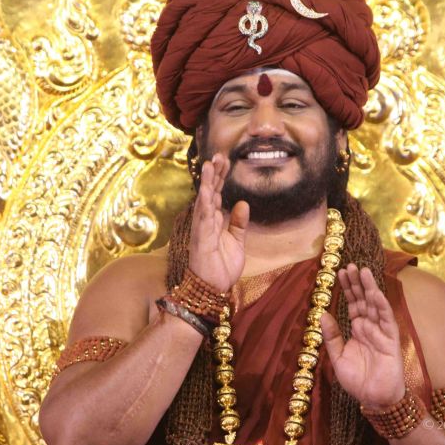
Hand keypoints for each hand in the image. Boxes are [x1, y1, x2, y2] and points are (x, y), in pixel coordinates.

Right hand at [188, 154, 248, 292]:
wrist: (213, 289)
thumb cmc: (221, 267)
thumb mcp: (237, 242)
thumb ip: (238, 223)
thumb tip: (243, 203)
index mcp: (213, 221)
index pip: (216, 193)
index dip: (220, 176)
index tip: (225, 159)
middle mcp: (205, 222)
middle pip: (209, 192)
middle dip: (213, 173)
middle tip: (219, 154)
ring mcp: (201, 229)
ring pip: (203, 201)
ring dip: (205, 183)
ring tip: (208, 165)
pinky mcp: (201, 239)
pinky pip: (202, 218)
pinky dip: (203, 203)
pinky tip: (205, 190)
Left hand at [321, 263, 405, 409]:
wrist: (374, 399)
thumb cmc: (357, 380)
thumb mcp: (337, 357)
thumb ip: (331, 336)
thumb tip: (322, 314)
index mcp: (358, 330)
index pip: (353, 304)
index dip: (347, 288)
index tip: (340, 272)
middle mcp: (370, 327)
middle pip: (363, 300)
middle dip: (357, 282)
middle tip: (350, 265)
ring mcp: (381, 332)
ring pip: (376, 305)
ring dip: (370, 288)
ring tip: (363, 271)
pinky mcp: (391, 339)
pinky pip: (386, 319)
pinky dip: (381, 305)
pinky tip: (375, 292)